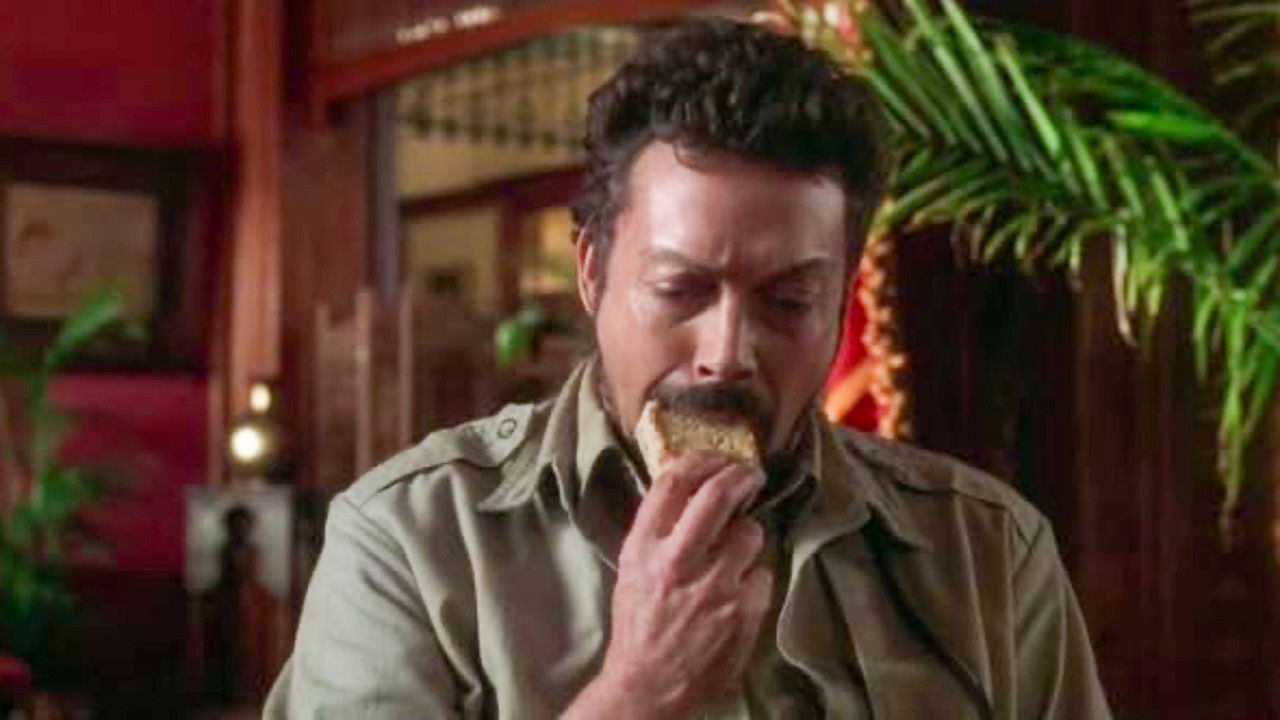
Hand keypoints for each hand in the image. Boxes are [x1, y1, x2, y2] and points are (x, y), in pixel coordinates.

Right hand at [563, 451, 771, 719]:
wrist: (649, 684)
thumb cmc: (640, 621)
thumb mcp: (634, 567)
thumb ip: (659, 528)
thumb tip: (692, 485)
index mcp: (644, 546)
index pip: (673, 480)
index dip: (701, 459)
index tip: (717, 458)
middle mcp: (679, 559)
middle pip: (718, 493)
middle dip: (741, 476)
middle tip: (750, 475)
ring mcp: (715, 584)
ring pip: (751, 532)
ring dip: (747, 538)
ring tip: (734, 557)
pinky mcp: (744, 609)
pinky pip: (763, 573)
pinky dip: (754, 580)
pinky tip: (737, 594)